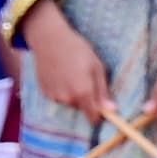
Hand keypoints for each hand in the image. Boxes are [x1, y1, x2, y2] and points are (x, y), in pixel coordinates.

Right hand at [20, 4, 111, 121]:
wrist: (49, 39)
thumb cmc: (77, 49)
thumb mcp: (97, 66)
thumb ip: (103, 91)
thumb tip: (112, 110)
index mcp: (83, 93)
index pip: (93, 117)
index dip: (99, 114)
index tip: (102, 107)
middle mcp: (67, 99)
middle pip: (81, 109)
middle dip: (85, 99)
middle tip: (84, 78)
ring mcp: (54, 96)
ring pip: (69, 103)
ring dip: (72, 94)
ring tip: (71, 74)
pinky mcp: (44, 92)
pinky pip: (57, 97)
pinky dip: (61, 90)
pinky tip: (60, 74)